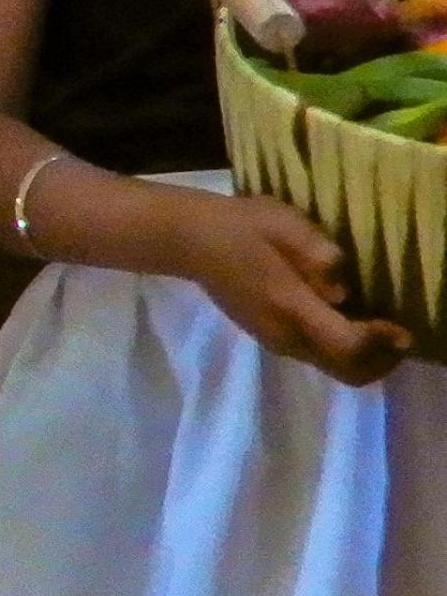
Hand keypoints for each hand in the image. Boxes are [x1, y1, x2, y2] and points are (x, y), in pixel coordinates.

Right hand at [165, 190, 411, 386]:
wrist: (194, 242)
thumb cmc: (244, 227)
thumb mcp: (284, 224)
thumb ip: (317, 254)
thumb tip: (341, 286)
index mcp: (291, 307)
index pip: (347, 344)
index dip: (380, 341)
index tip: (400, 327)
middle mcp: (286, 336)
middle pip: (346, 371)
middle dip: (380, 361)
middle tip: (399, 338)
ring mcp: (277, 342)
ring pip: (334, 369)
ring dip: (365, 359)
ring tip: (382, 332)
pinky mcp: (272, 340)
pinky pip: (320, 358)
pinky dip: (345, 352)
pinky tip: (352, 325)